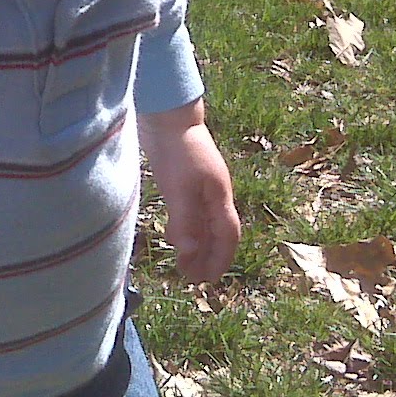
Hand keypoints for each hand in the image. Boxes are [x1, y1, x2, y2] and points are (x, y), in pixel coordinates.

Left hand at [138, 100, 239, 283]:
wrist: (167, 115)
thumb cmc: (177, 151)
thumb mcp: (180, 190)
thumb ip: (186, 223)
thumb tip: (191, 256)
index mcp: (219, 196)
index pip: (228, 236)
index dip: (221, 259)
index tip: (210, 280)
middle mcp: (214, 193)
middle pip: (218, 233)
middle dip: (209, 258)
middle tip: (193, 279)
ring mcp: (200, 185)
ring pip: (204, 223)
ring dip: (197, 246)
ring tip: (183, 265)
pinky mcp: (184, 179)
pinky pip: (191, 212)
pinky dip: (185, 229)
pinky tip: (173, 236)